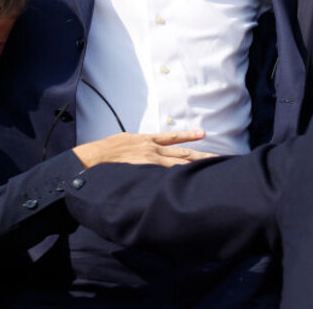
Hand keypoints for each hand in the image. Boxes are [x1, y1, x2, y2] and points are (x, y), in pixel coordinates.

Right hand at [72, 130, 215, 167]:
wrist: (93, 157)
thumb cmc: (104, 152)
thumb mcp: (123, 142)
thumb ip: (136, 146)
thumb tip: (143, 153)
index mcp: (146, 140)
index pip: (173, 138)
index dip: (189, 136)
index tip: (203, 134)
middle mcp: (152, 149)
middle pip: (182, 153)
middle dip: (201, 155)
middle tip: (219, 158)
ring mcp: (151, 160)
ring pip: (179, 163)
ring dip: (196, 166)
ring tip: (213, 168)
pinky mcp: (146, 168)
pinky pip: (166, 172)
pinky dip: (179, 173)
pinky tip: (191, 177)